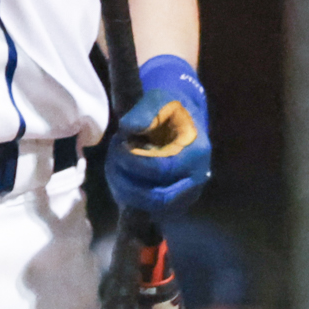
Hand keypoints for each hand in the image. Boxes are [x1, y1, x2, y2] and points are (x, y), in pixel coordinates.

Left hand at [107, 54, 211, 216]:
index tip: (118, 143)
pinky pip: (146, 210)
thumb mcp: (158, 99)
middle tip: (113, 155)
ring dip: (122, 187)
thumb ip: (144, 111)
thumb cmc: (169, 109)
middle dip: (126, 179)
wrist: (181, 121)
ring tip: (113, 162)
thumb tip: (129, 128)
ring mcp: (186, 195)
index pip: (160, 169)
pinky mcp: (174, 203)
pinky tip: (118, 174)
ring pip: (148, 207)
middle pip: (156, 197)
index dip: (132, 160)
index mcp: (196, 154)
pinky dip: (126, 195)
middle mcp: (196, 180)